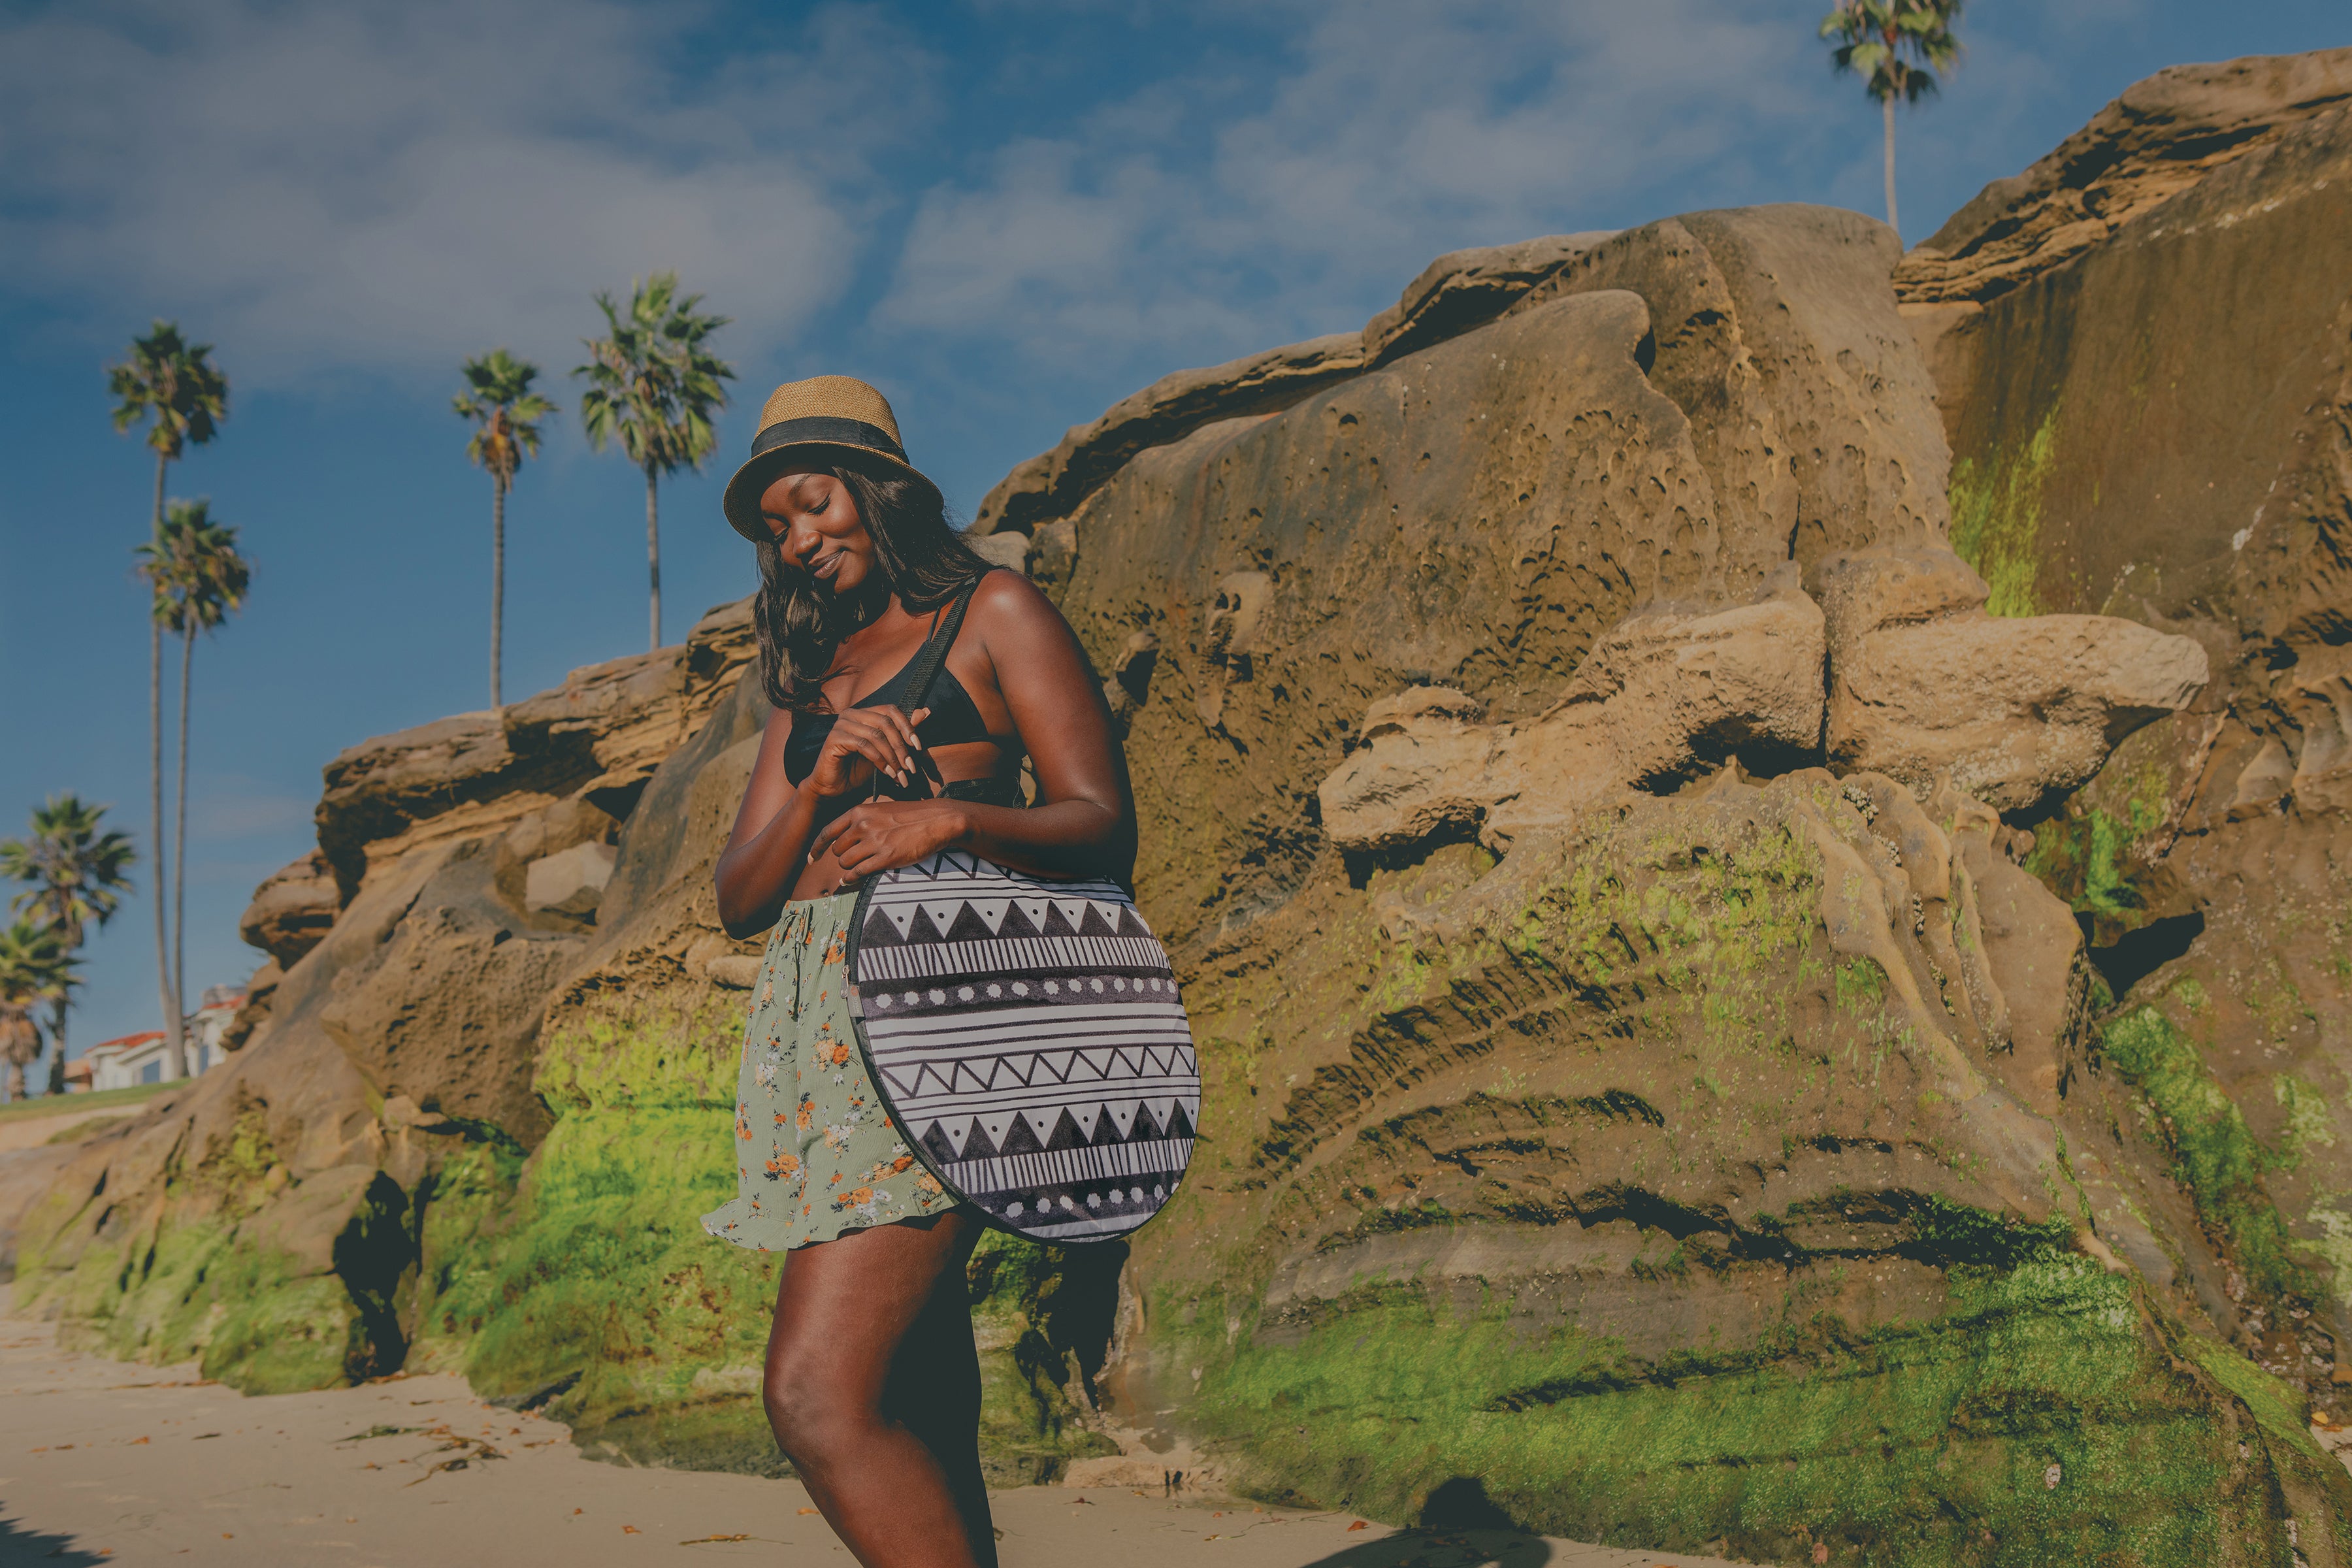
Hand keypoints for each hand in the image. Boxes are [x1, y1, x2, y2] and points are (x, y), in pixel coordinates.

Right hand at [805, 706, 931, 796]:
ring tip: (900, 774)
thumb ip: (902, 733)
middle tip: (911, 767)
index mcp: (863, 713)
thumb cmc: (858, 770)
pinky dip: (879, 760)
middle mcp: (851, 714)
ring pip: (876, 735)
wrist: (834, 788)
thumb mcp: (885, 752)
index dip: (907, 726)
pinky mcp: (834, 738)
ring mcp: (841, 725)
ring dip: (892, 756)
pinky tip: (887, 773)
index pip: (890, 710)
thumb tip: (925, 711)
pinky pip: (863, 745)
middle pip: (885, 722)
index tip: (918, 747)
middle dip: (901, 746)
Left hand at [809, 799, 970, 887]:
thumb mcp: (881, 810)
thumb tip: (845, 838)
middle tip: (852, 860)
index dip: (816, 847)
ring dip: (848, 868)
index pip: (828, 831)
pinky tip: (850, 881)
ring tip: (858, 868)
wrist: (937, 820)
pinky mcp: (885, 858)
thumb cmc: (911, 816)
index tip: (811, 858)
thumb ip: (862, 821)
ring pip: (845, 863)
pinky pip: (858, 873)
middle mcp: (863, 826)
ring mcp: (873, 842)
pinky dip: (851, 879)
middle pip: (836, 850)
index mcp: (859, 812)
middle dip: (841, 858)